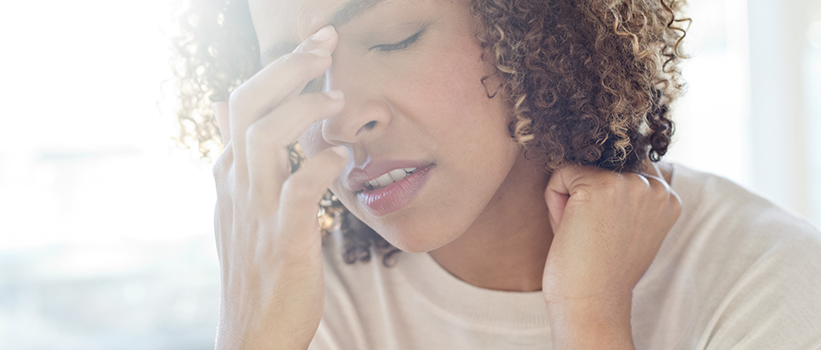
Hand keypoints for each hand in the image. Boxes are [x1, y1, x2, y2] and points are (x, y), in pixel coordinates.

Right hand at [210, 25, 346, 349]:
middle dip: (287, 67)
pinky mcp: (283, 241)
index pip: (242, 103)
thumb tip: (219, 107)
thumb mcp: (238, 206)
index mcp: (230, 175)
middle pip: (248, 106)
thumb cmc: (257, 266)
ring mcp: (256, 212)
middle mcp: (237, 186)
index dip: (277, 69)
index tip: (314, 47)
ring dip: (303, 109)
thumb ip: (237, 157)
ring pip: (265, 138)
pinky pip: (298, 191)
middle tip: (325, 45)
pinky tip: (343, 157)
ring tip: (338, 98)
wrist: (253, 333)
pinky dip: (322, 165)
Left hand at [541, 159, 680, 347]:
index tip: (605, 232)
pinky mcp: (600, 184)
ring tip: (581, 233)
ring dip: (569, 199)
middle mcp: (655, 186)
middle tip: (591, 236)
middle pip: (600, 166)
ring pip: (579, 168)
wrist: (591, 301)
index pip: (625, 168)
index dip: (603, 196)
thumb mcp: (627, 226)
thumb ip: (625, 194)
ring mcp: (630, 183)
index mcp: (668, 197)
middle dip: (586, 196)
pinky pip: (560, 174)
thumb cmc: (600, 269)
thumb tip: (593, 152)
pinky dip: (554, 200)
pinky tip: (569, 229)